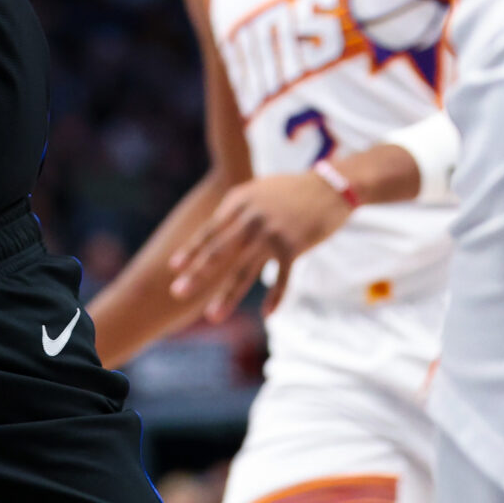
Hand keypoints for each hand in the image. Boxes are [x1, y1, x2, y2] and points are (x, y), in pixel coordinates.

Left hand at [167, 171, 352, 320]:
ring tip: (212, 316)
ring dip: (227, 295)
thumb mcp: (257, 193)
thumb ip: (236, 211)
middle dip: (197, 274)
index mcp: (240, 202)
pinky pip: (282, 278)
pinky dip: (275, 297)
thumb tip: (214, 233)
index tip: (173, 267)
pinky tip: (267, 313)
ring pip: (245, 270)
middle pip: (219, 251)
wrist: (330, 187)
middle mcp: (252, 218)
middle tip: (177, 292)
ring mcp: (273, 233)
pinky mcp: (294, 246)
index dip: (191, 249)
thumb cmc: (290, 192)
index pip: (209, 230)